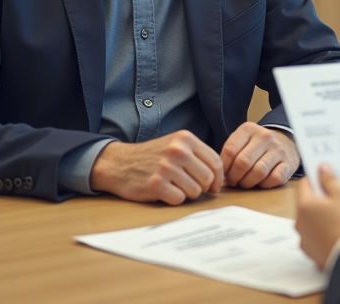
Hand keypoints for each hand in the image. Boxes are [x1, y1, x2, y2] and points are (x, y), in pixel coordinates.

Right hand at [90, 130, 222, 204]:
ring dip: (187, 194)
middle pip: (207, 178)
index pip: (215, 162)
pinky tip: (165, 192)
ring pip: (195, 191)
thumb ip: (197, 156)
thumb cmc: (151, 157)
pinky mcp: (156, 184)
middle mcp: (178, 150)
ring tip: (175, 187)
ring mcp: (166, 167)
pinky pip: (179, 199)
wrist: (118, 163)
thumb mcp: (175, 145)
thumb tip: (221, 178)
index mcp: (185, 139)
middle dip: (202, 187)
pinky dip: (174, 199)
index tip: (213, 186)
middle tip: (191, 188)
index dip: (217, 178)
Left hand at [220, 123, 300, 188]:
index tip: (224, 174)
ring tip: (245, 183)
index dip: (224, 167)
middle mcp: (265, 137)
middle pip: (243, 162)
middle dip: (234, 177)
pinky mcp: (288, 163)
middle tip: (233, 182)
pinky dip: (264, 185)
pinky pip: (273, 179)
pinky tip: (260, 182)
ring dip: (248, 182)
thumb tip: (220, 179)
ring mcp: (278, 150)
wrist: (285, 143)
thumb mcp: (242, 142)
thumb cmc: (257, 146)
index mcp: (249, 129)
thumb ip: (229, 156)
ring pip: (258, 172)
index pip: (230, 150)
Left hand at [295, 164, 339, 268]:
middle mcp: (300, 223)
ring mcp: (305, 240)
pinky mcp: (313, 254)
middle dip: (321, 199)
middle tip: (339, 197)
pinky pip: (317, 238)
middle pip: (308, 204)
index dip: (316, 178)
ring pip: (312, 222)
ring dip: (322, 218)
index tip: (327, 176)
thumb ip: (330, 180)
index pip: (305, 184)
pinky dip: (325, 234)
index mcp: (305, 206)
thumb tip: (322, 168)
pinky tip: (339, 233)